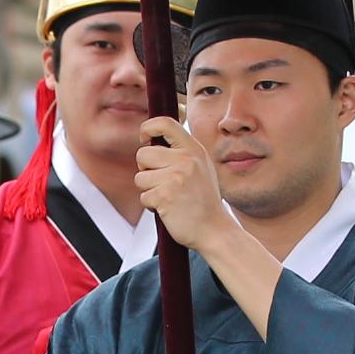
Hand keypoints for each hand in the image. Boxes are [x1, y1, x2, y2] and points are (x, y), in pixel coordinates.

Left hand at [135, 115, 235, 250]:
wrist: (214, 229)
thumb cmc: (203, 200)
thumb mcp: (200, 167)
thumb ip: (180, 153)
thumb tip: (151, 140)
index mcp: (194, 150)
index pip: (164, 123)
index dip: (147, 128)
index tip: (144, 139)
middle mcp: (186, 160)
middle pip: (143, 154)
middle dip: (145, 169)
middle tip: (160, 181)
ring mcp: (175, 177)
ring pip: (140, 177)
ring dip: (149, 190)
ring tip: (168, 197)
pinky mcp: (164, 196)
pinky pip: (143, 196)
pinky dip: (151, 205)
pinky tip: (169, 209)